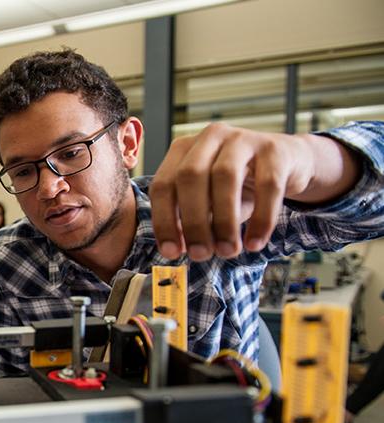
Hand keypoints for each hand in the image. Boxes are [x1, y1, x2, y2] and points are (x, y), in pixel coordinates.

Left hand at [149, 122, 354, 260]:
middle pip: (190, 177)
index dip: (164, 221)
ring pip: (225, 177)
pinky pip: (267, 185)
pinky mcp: (275, 148)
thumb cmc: (239, 185)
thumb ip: (190, 218)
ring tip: (228, 251)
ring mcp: (242, 138)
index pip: (163, 185)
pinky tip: (254, 243)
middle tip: (200, 255)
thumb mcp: (209, 199)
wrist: (289, 162)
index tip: (172, 252)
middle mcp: (209, 137)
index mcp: (183, 149)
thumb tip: (178, 248)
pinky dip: (261, 219)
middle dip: (193, 222)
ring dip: (224, 221)